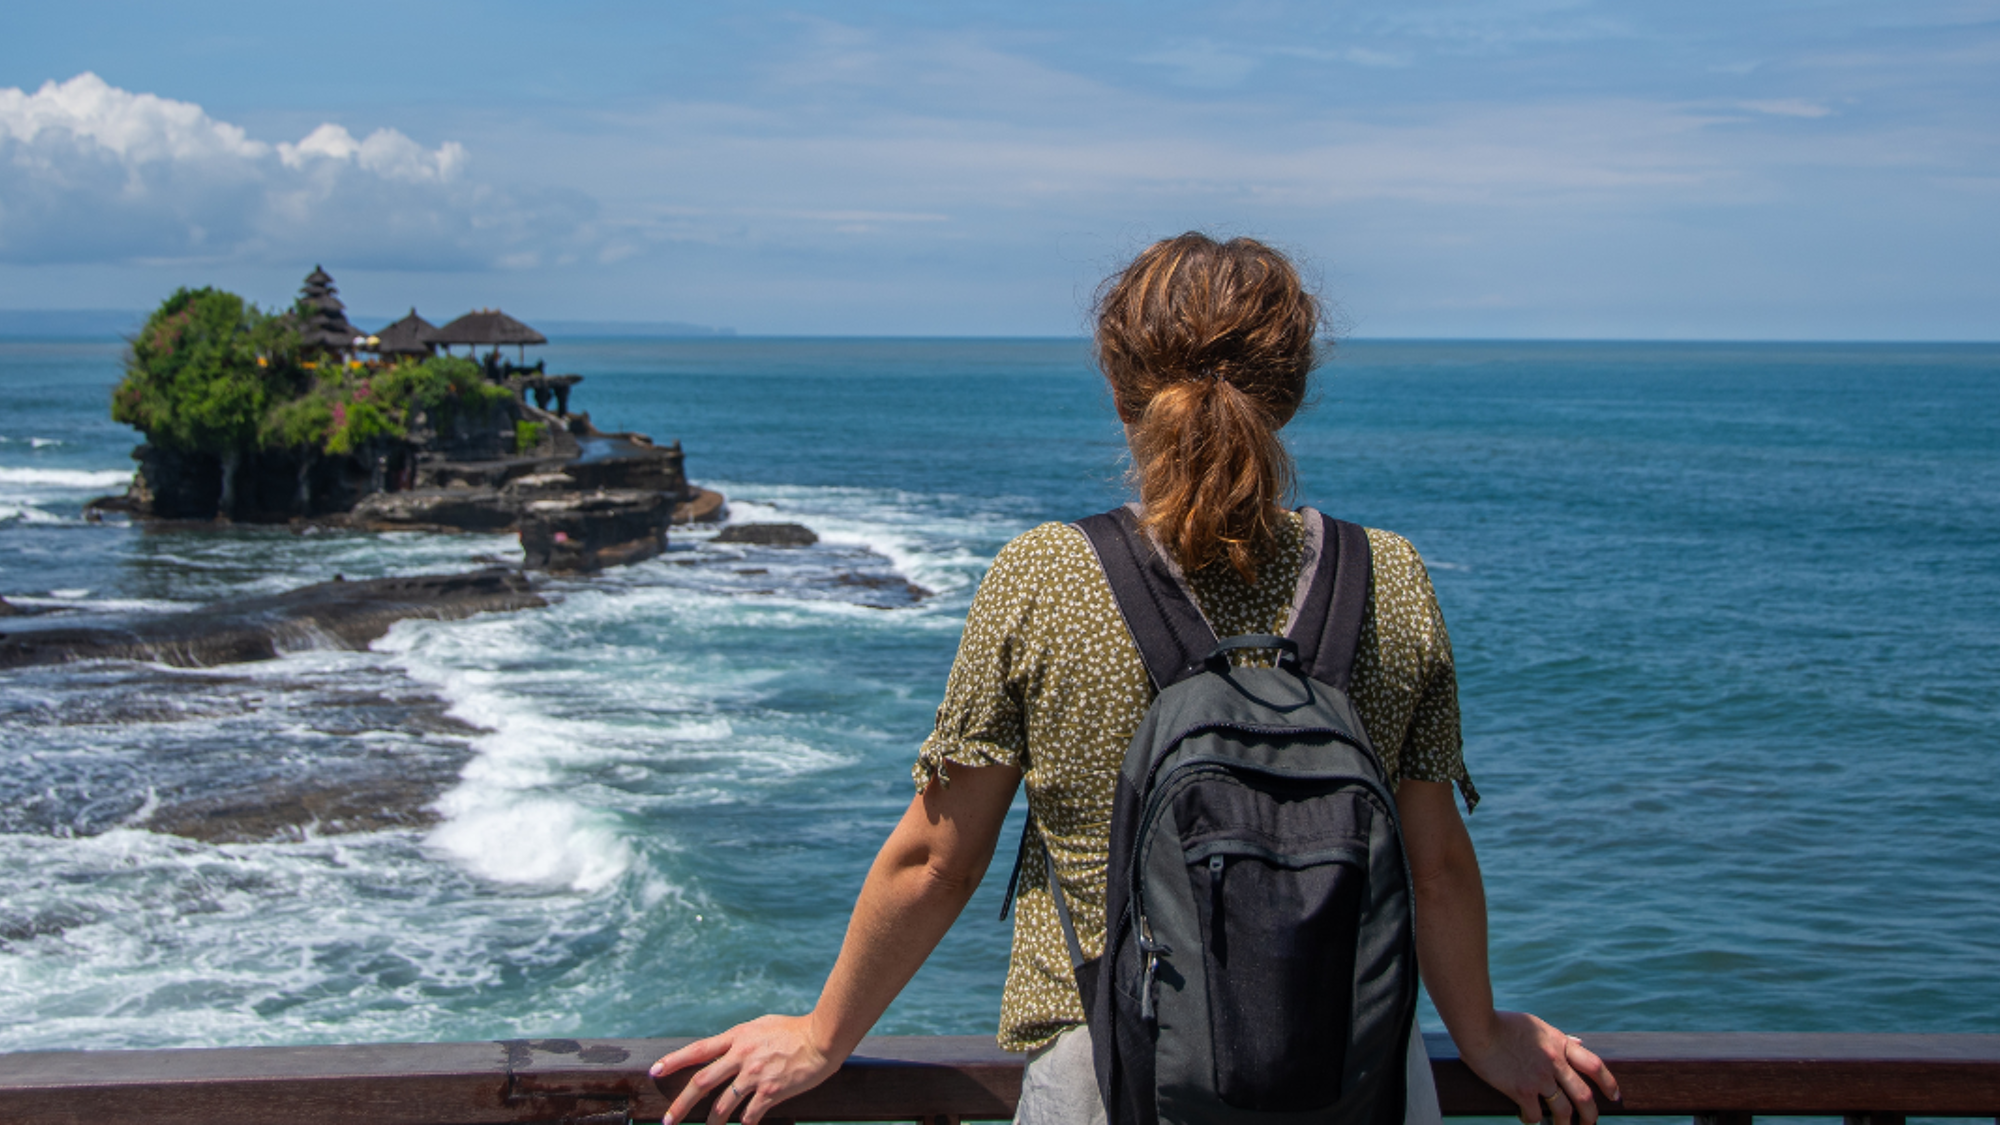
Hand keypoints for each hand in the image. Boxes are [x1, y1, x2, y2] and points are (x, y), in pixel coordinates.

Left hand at [649, 1014, 843, 1124]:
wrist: (822, 1037)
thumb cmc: (794, 1030)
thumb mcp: (761, 1026)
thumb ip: (740, 1038)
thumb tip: (725, 1048)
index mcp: (738, 1036)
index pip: (698, 1049)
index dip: (674, 1061)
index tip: (654, 1071)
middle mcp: (742, 1055)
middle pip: (702, 1082)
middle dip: (681, 1104)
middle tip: (668, 1121)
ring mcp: (755, 1074)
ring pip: (723, 1104)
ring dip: (712, 1122)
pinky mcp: (771, 1091)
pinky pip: (749, 1115)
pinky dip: (744, 1124)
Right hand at [1455, 1010, 1619, 1124]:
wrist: (1478, 1027)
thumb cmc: (1503, 1023)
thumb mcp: (1537, 1025)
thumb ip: (1559, 1038)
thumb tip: (1579, 1043)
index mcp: (1560, 1044)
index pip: (1595, 1066)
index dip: (1609, 1083)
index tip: (1614, 1096)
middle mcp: (1555, 1063)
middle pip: (1584, 1096)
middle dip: (1591, 1115)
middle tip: (1590, 1124)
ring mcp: (1540, 1078)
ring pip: (1563, 1111)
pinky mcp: (1521, 1090)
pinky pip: (1535, 1115)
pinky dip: (1533, 1120)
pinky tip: (1527, 1118)